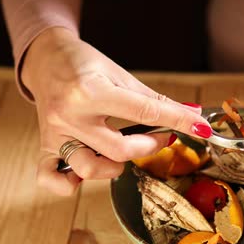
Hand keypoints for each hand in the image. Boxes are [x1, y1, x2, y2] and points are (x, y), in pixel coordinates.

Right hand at [21, 27, 211, 194]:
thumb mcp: (121, 75)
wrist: (46, 58)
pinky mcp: (45, 146)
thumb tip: (192, 115)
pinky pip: (50, 179)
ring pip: (89, 169)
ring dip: (114, 168)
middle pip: (119, 149)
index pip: (144, 113)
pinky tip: (84, 173)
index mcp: (91, 91)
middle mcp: (70, 114)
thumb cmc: (84, 64)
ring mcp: (55, 133)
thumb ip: (154, 100)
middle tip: (158, 138)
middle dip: (149, 147)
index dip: (177, 121)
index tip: (199, 128)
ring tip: (121, 152)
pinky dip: (69, 184)